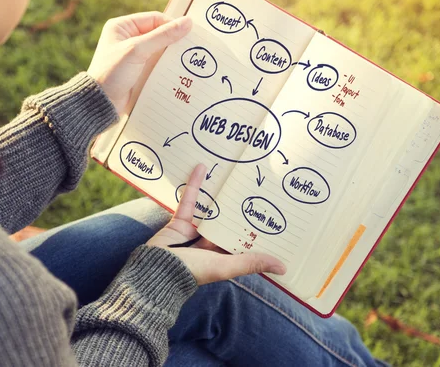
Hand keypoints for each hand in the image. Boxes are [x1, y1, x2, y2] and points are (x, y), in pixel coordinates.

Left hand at [87, 12, 191, 112]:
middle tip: (192, 48)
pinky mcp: (139, 70)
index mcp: (122, 26)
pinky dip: (167, 67)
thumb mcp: (137, 50)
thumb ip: (163, 36)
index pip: (154, 19)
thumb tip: (187, 22)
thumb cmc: (113, 72)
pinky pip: (158, 64)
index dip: (172, 25)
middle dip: (174, 41)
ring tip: (188, 60)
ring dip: (172, 56)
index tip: (189, 34)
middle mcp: (128, 38)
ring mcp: (134, 56)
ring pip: (160, 50)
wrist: (101, 103)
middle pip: (159, 34)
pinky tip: (178, 71)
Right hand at [147, 164, 286, 285]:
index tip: (273, 215)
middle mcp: (210, 244)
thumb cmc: (193, 271)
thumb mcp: (226, 266)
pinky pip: (190, 200)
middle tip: (256, 187)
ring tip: (233, 175)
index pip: (243, 241)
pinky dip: (195, 185)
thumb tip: (284, 268)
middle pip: (228, 223)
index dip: (257, 230)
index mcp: (223, 257)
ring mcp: (194, 232)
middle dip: (240, 208)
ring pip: (211, 210)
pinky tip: (202, 168)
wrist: (156, 270)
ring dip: (219, 194)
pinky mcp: (179, 221)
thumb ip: (252, 263)